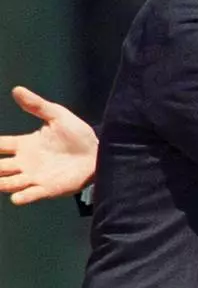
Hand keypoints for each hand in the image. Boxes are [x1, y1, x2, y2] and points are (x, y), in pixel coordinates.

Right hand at [0, 87, 98, 203]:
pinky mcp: (48, 188)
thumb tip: (17, 89)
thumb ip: (37, 105)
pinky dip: (22, 197)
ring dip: (1, 183)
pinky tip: (17, 197)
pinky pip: (30, 195)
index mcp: (25, 144)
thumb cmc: (78, 135)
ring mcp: (34, 177)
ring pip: (8, 183)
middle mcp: (25, 162)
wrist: (99, 152)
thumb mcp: (58, 116)